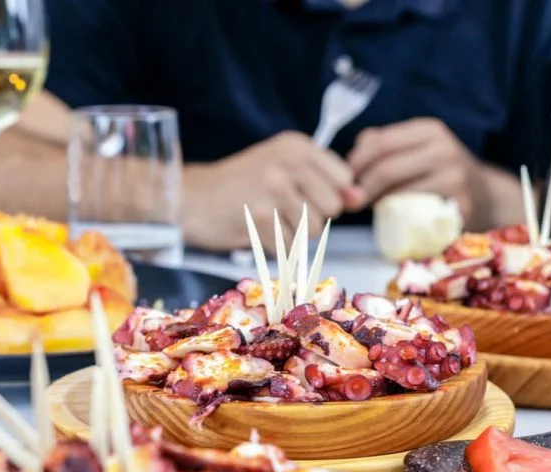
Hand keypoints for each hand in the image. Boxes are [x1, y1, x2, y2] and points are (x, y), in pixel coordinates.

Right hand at [182, 131, 364, 252]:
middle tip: (279, 211)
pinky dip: (275, 247)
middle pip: (332, 207)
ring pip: (312, 229)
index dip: (328, 196)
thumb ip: (324, 182)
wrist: (191, 199)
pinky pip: (289, 245)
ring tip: (266, 219)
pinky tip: (256, 231)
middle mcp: (288, 161)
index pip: (344, 179)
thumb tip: (360, 198)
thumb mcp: (283, 171)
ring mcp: (274, 187)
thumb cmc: (238, 187)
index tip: (302, 197)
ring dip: (292, 234)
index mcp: (296, 146)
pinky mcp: (261, 214)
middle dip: (311, 217)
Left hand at [347, 118, 484, 225]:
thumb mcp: (414, 149)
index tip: (345, 178)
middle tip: (351, 202)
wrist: (485, 196)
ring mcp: (455, 177)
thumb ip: (380, 147)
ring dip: (378, 204)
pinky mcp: (459, 205)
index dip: (356, 162)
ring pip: (398, 193)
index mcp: (430, 130)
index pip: (380, 142)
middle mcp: (444, 149)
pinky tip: (394, 217)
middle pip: (385, 168)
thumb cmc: (437, 173)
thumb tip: (349, 161)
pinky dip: (398, 217)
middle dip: (361, 188)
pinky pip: (416, 214)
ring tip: (374, 207)